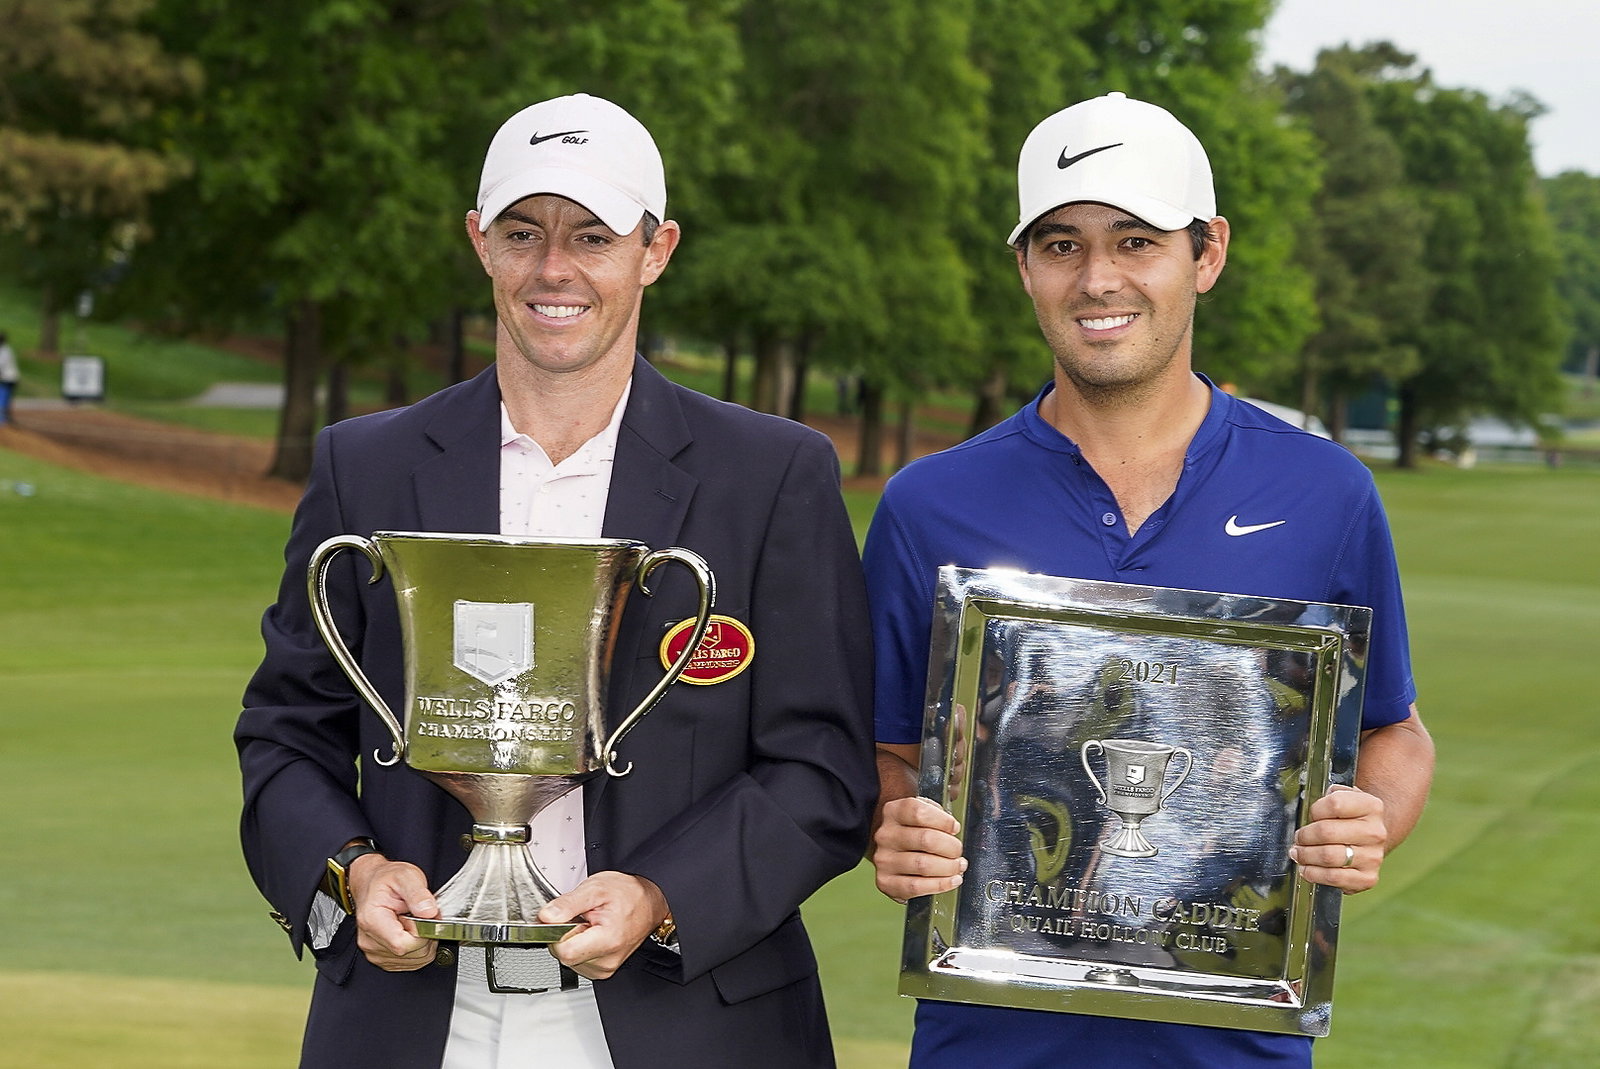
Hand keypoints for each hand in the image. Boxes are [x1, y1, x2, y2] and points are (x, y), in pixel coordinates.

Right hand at [348, 854, 440, 970]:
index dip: (423, 932)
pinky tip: (412, 931)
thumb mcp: (405, 876)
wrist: (372, 883)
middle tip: (423, 915)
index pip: (403, 944)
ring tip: (416, 921)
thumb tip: (429, 912)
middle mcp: (370, 941)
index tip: (426, 916)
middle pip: (410, 954)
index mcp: (372, 921)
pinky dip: (418, 949)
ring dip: (423, 943)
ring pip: (414, 961)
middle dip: (426, 936)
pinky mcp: (382, 958)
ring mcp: (374, 952)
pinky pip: (411, 963)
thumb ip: (418, 893)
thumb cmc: (386, 880)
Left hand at [540, 871, 667, 979]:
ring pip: (569, 960)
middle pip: (565, 957)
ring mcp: (606, 968)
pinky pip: (577, 962)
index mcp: (608, 941)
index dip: (557, 934)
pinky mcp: (603, 970)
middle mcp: (607, 961)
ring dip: (572, 941)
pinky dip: (579, 947)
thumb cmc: (627, 894)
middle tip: (581, 918)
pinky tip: (591, 933)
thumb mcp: (596, 888)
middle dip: (565, 935)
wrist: (648, 902)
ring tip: (589, 924)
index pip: (564, 951)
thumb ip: (568, 903)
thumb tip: (545, 917)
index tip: (564, 919)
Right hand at [870, 796, 966, 904]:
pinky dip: (940, 885)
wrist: (888, 851)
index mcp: (893, 811)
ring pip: (923, 865)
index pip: (920, 813)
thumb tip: (953, 827)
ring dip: (949, 868)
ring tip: (957, 866)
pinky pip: (917, 886)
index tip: (954, 828)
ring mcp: (884, 860)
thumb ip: (937, 813)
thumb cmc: (910, 831)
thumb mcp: (920, 811)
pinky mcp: (885, 882)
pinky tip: (951, 881)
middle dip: (951, 847)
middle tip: (957, 851)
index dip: (944, 821)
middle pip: (926, 840)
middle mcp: (886, 835)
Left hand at [1290, 784, 1387, 892]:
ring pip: (1328, 856)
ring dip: (1306, 855)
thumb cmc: (1349, 817)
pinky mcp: (1367, 878)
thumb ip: (1328, 796)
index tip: (1310, 816)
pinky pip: (1334, 877)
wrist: (1370, 839)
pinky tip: (1306, 869)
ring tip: (1298, 853)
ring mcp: (1373, 857)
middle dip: (1305, 836)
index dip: (1315, 810)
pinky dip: (1314, 874)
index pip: (1335, 804)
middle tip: (1298, 838)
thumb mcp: (1343, 797)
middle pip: (1327, 832)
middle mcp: (1375, 832)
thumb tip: (1306, 805)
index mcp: (1371, 807)